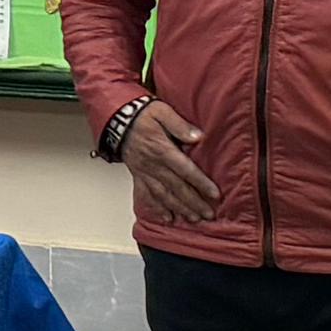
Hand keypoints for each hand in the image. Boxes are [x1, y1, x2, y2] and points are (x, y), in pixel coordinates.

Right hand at [117, 101, 216, 222]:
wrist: (116, 118)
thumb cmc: (140, 115)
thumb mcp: (162, 112)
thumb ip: (179, 125)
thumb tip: (197, 137)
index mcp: (162, 150)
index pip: (186, 170)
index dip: (201, 183)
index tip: (214, 194)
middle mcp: (153, 165)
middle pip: (177, 187)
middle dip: (194, 202)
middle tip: (208, 214)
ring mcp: (144, 172)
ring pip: (163, 194)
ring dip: (179, 208)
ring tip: (192, 218)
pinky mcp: (137, 175)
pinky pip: (146, 194)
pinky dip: (156, 208)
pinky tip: (166, 217)